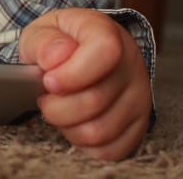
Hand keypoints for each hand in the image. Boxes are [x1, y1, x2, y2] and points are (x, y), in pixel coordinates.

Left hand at [19, 8, 151, 160]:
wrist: (80, 52)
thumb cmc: (59, 42)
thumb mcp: (42, 31)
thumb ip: (44, 42)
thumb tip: (54, 59)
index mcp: (107, 33)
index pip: (104, 52)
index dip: (72, 74)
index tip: (49, 81)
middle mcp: (131, 64)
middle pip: (95, 101)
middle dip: (56, 107)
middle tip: (44, 99)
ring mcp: (140, 97)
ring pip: (100, 131)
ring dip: (67, 126)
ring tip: (57, 110)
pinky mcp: (139, 124)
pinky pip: (110, 149)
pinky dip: (83, 143)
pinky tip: (72, 124)